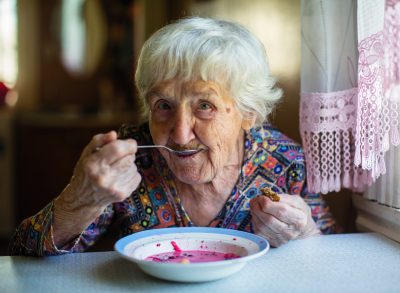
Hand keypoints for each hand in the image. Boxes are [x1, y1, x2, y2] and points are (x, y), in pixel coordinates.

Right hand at [53, 131, 140, 246]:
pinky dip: (131, 175)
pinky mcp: (122, 194)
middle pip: (129, 157)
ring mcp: (114, 187)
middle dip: (128, 154)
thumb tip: (114, 134)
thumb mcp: (87, 154)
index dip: (128, 144)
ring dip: (129, 165)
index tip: (130, 144)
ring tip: (116, 169)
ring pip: (134, 167)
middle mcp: (103, 177)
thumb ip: (99, 140)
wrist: (83, 200)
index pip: (118, 149)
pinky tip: (120, 177)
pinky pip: (137, 177)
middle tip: (119, 157)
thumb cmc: (86, 172)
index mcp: (93, 164)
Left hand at [250, 193, 320, 246]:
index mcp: (299, 219)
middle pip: (269, 220)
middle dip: (258, 208)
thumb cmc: (297, 211)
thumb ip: (284, 198)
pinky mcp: (273, 242)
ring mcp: (281, 239)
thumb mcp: (296, 201)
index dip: (268, 203)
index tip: (262, 197)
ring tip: (254, 205)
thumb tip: (269, 196)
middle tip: (255, 199)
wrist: (301, 229)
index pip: (281, 212)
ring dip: (254, 213)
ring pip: (261, 226)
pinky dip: (255, 221)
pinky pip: (258, 231)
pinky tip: (257, 214)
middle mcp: (290, 232)